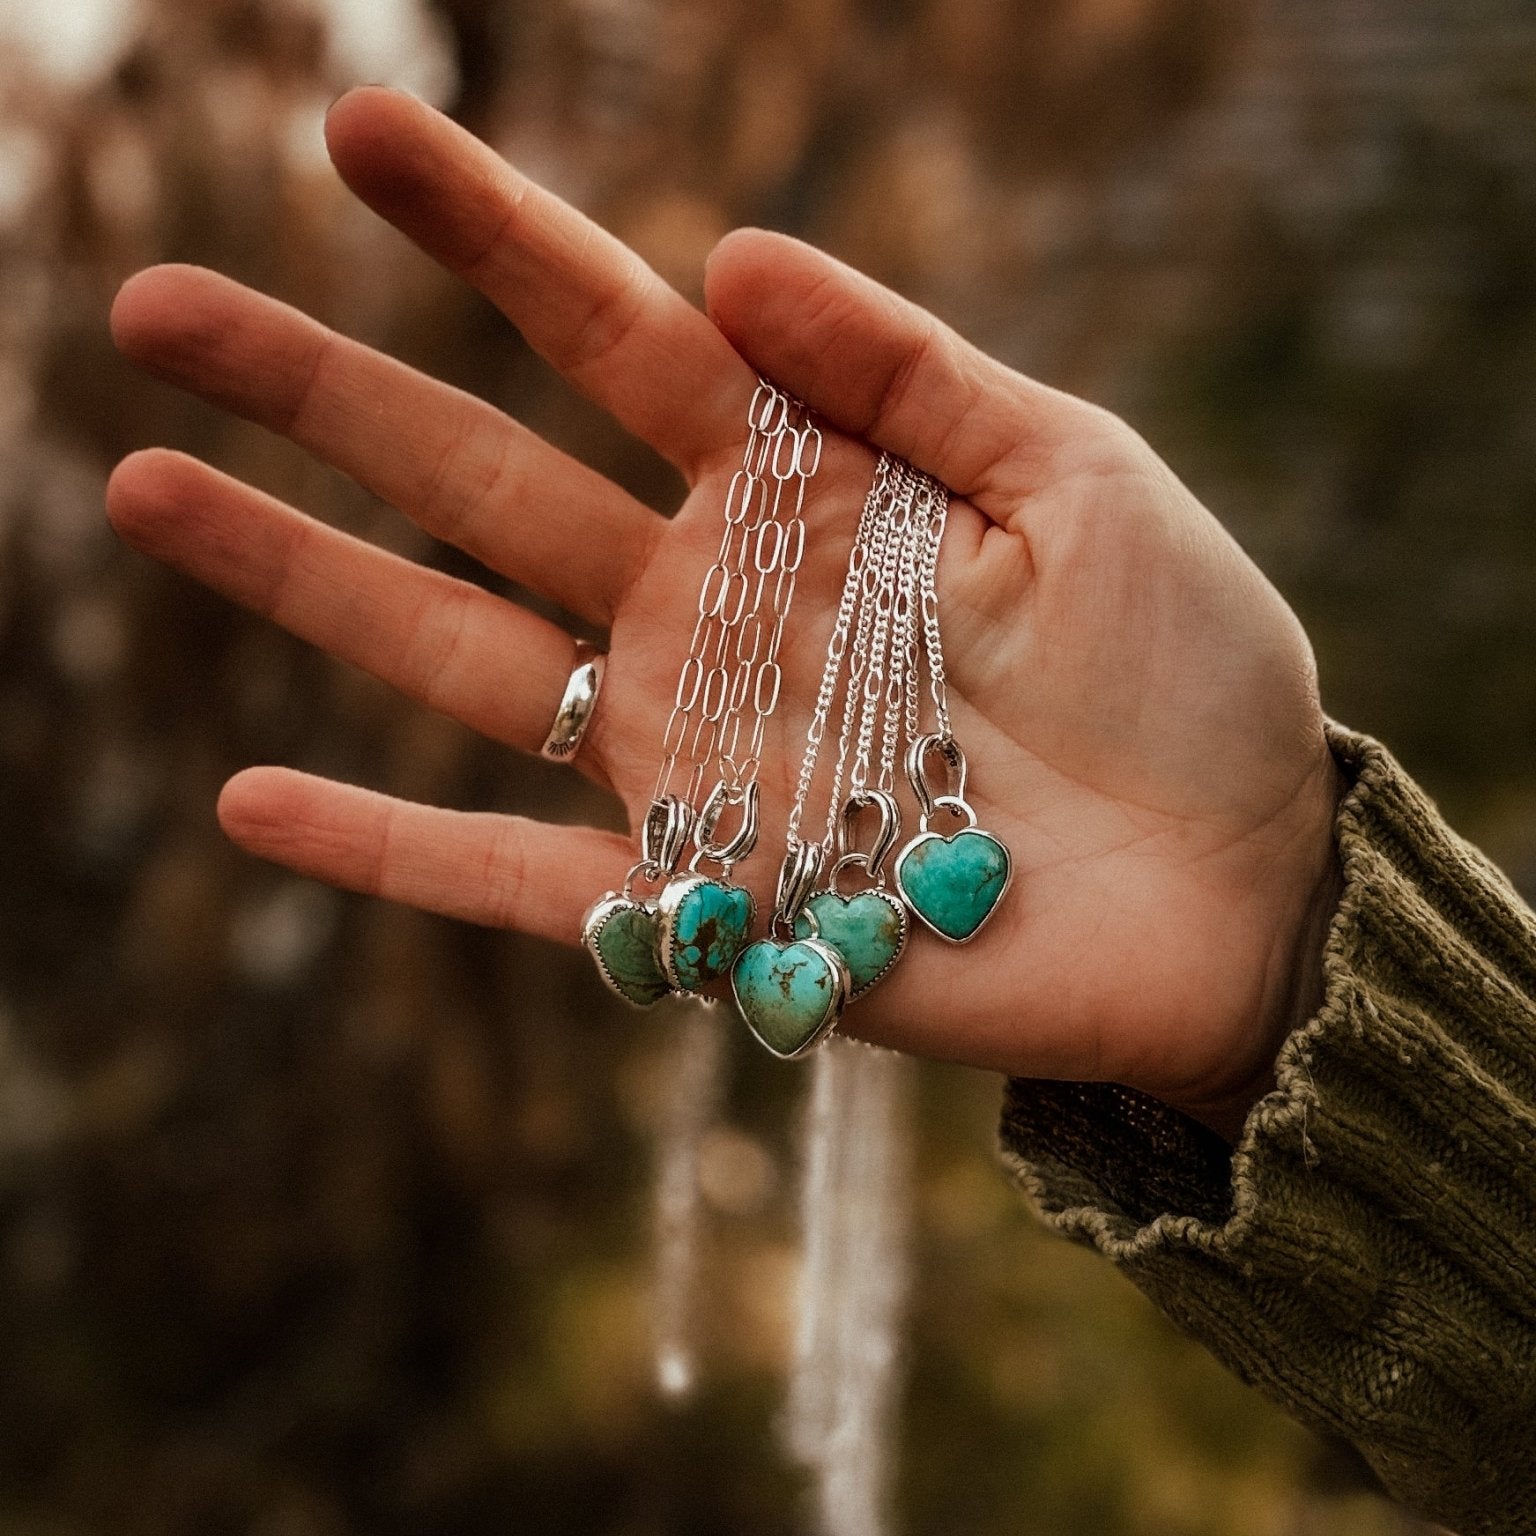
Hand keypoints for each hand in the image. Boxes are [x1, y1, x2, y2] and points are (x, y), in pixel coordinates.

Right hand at [108, 87, 1340, 1140]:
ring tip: (144, 489)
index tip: (359, 127)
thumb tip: (727, 252)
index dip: (490, 234)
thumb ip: (909, 372)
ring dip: (306, 582)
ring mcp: (694, 756)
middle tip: (155, 306)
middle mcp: (716, 612)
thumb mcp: (1078, 476)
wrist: (1233, 882)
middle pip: (485, 481)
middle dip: (325, 392)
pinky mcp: (705, 899)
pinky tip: (248, 798)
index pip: (615, 334)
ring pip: (461, 658)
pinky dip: (388, 845)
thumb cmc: (1188, 667)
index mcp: (805, 490)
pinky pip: (514, 876)